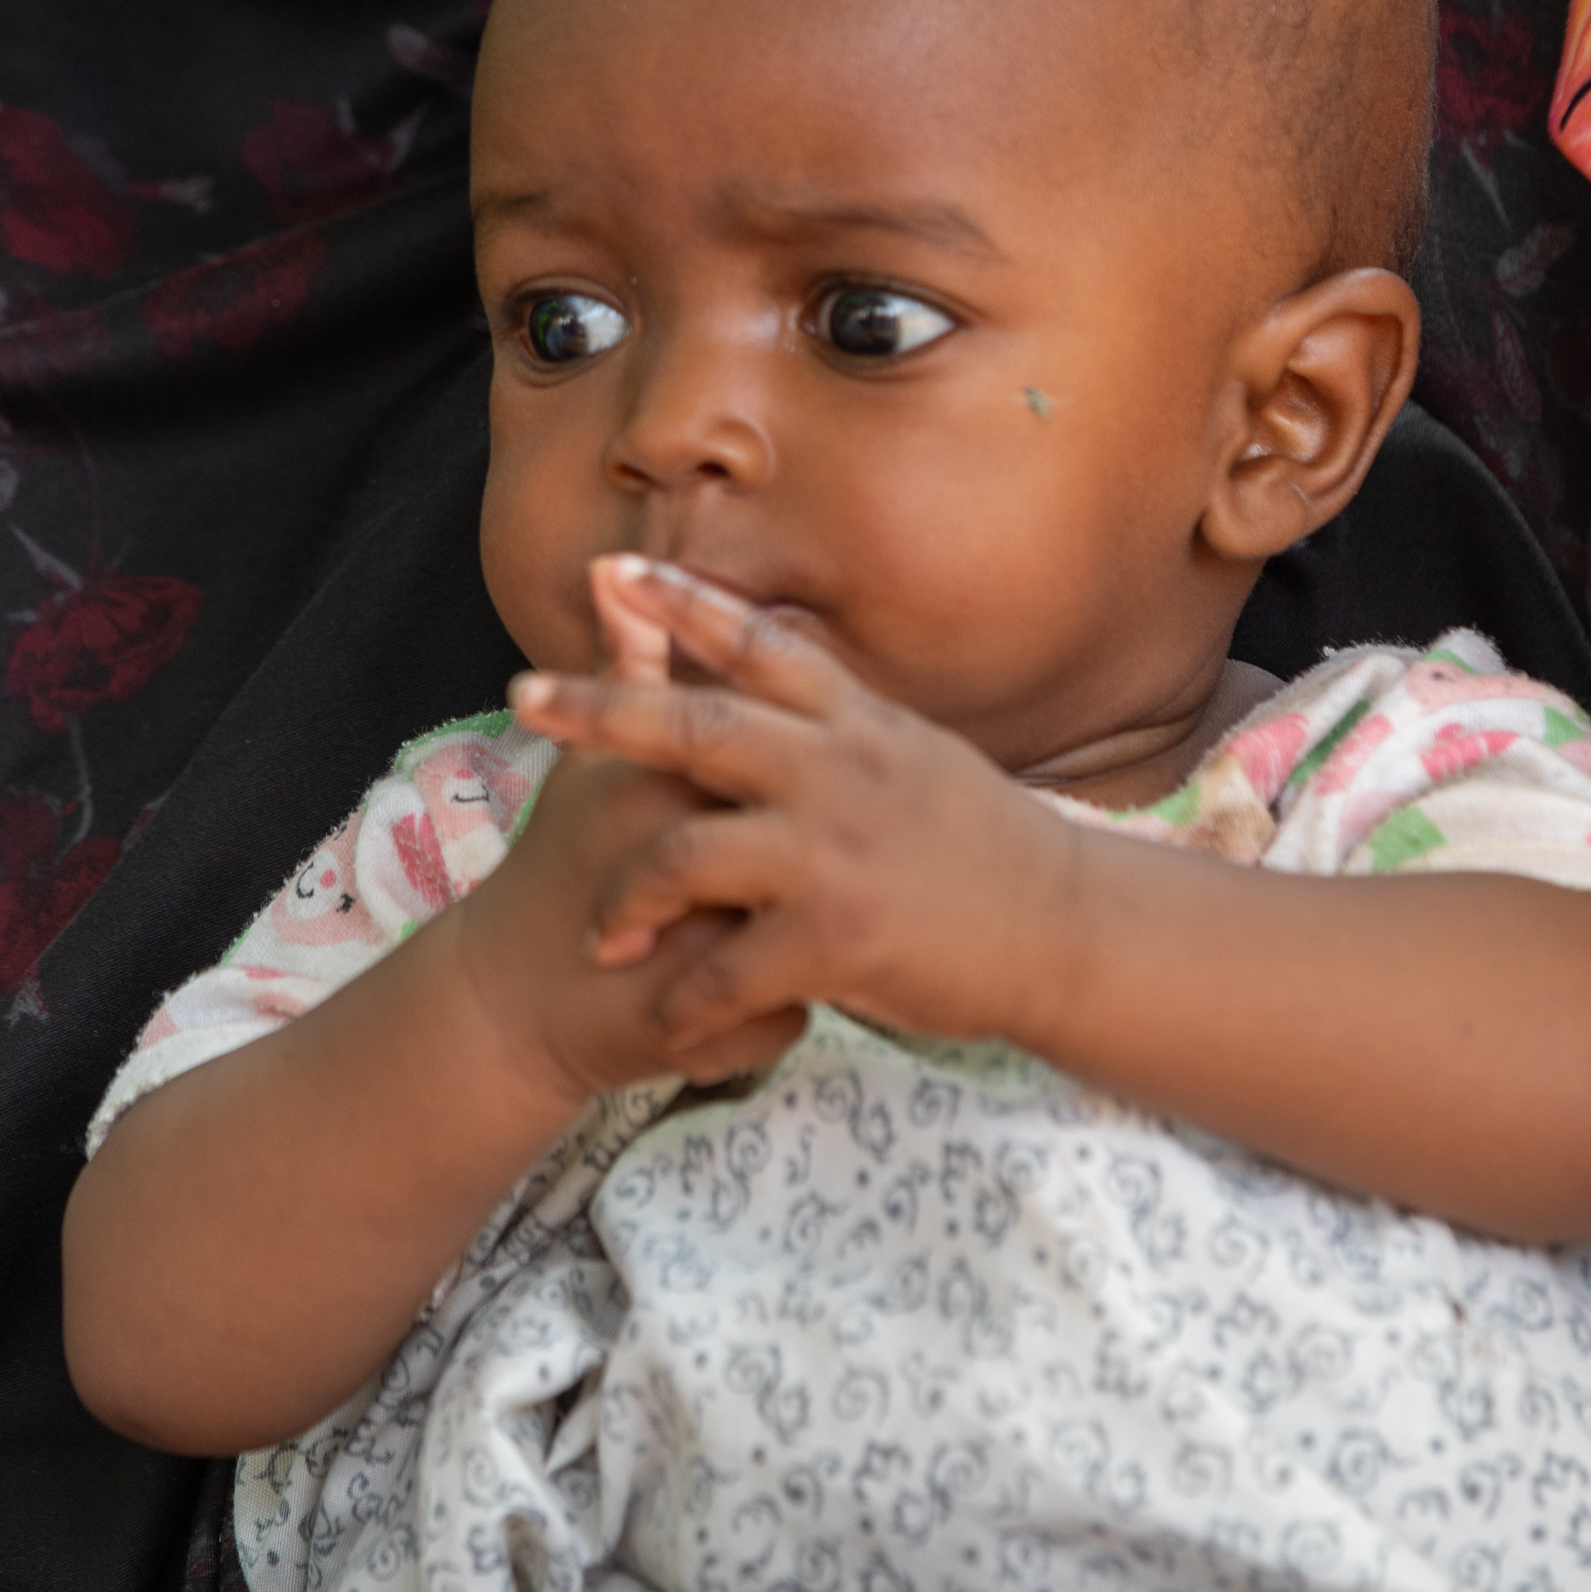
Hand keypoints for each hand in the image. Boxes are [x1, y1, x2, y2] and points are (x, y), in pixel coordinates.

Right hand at [452, 560, 801, 1108]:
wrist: (509, 1001)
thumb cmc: (560, 866)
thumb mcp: (593, 764)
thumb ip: (627, 666)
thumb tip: (617, 566)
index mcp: (668, 793)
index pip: (772, 768)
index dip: (779, 787)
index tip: (768, 798)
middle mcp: (695, 872)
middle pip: (801, 853)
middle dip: (808, 864)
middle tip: (787, 869)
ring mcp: (712, 960)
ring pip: (820, 938)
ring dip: (815, 936)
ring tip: (781, 934)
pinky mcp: (725, 1034)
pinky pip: (799, 1013)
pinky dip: (788, 1006)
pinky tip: (761, 998)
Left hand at [509, 557, 1082, 1063]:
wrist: (1066, 929)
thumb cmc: (982, 849)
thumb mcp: (911, 754)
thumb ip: (838, 719)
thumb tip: (779, 666)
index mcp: (853, 721)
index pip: (755, 642)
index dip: (682, 602)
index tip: (613, 570)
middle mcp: (835, 769)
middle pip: (695, 723)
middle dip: (601, 708)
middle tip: (524, 694)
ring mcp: (833, 852)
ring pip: (686, 853)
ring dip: (628, 895)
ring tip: (601, 934)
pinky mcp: (837, 937)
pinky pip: (728, 969)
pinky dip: (687, 1000)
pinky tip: (666, 1022)